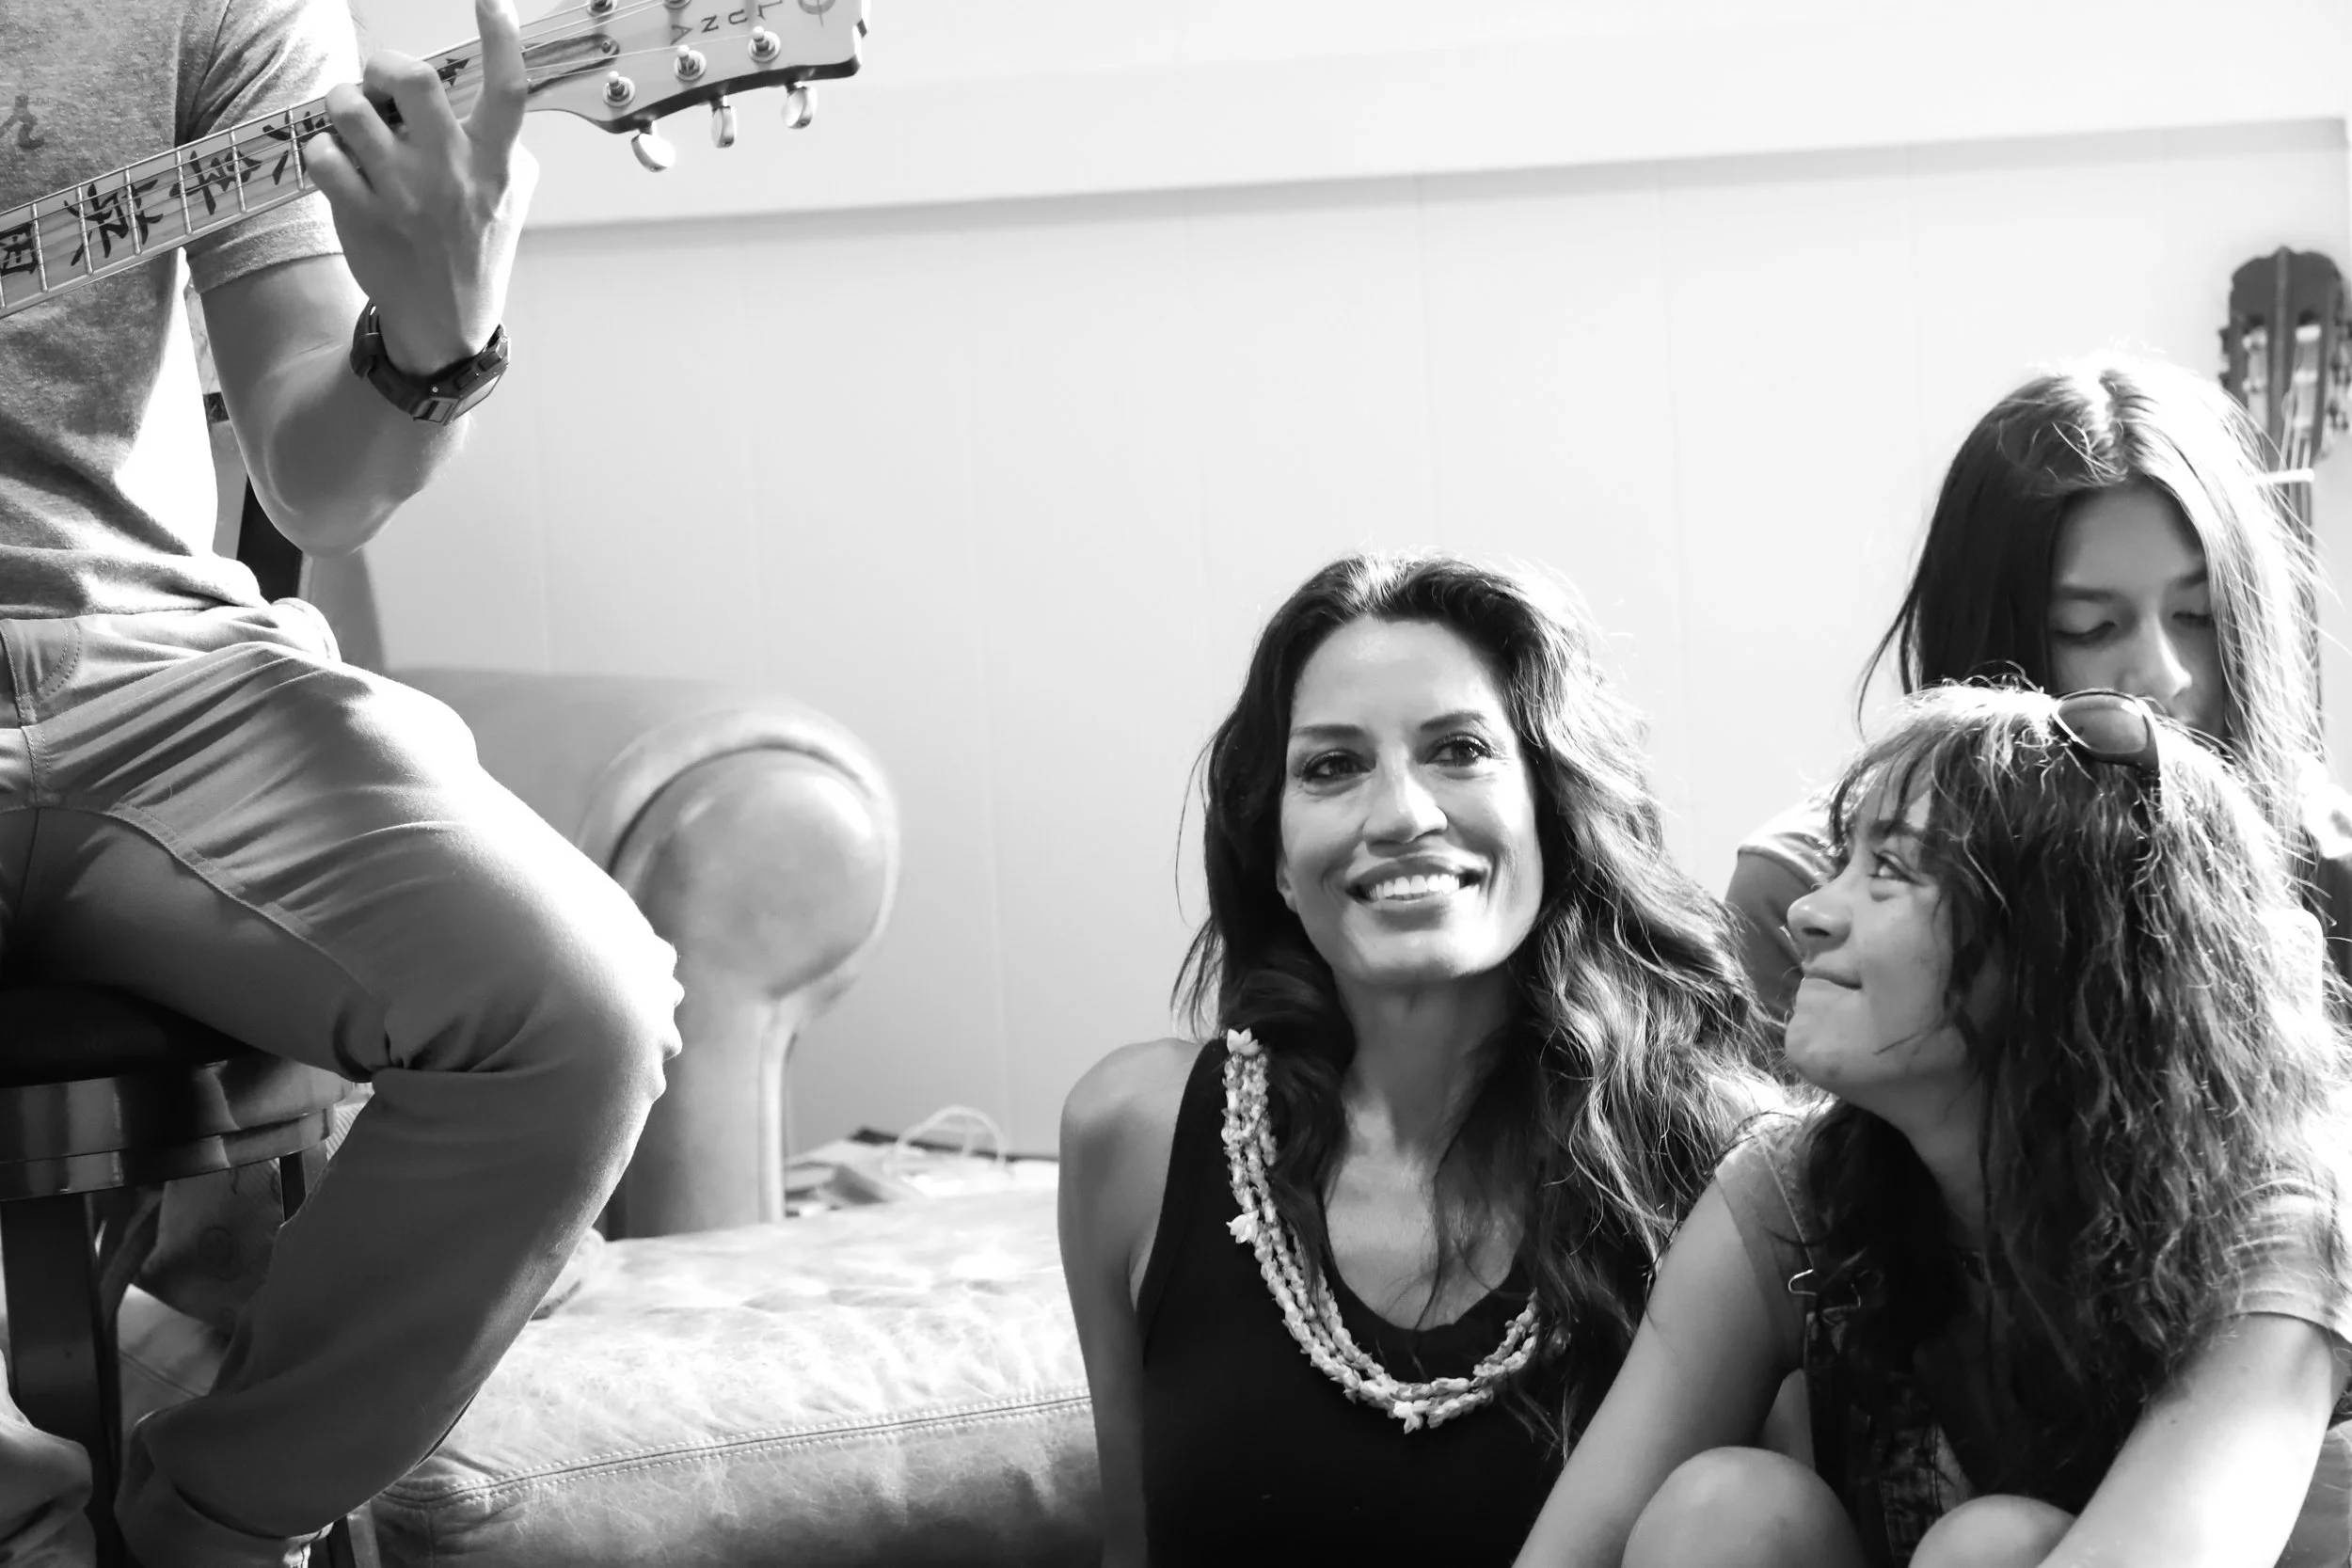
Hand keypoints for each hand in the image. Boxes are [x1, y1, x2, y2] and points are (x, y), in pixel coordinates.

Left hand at [307, 0, 537, 376]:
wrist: (444, 325)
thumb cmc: (476, 250)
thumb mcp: (510, 199)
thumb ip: (501, 145)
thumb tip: (485, 92)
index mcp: (494, 166)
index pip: (508, 91)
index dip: (502, 37)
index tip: (493, 0)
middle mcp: (451, 175)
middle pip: (415, 81)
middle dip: (386, 64)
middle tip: (379, 81)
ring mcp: (403, 196)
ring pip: (351, 111)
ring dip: (341, 102)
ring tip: (348, 119)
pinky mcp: (361, 215)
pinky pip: (323, 155)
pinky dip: (322, 149)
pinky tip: (336, 163)